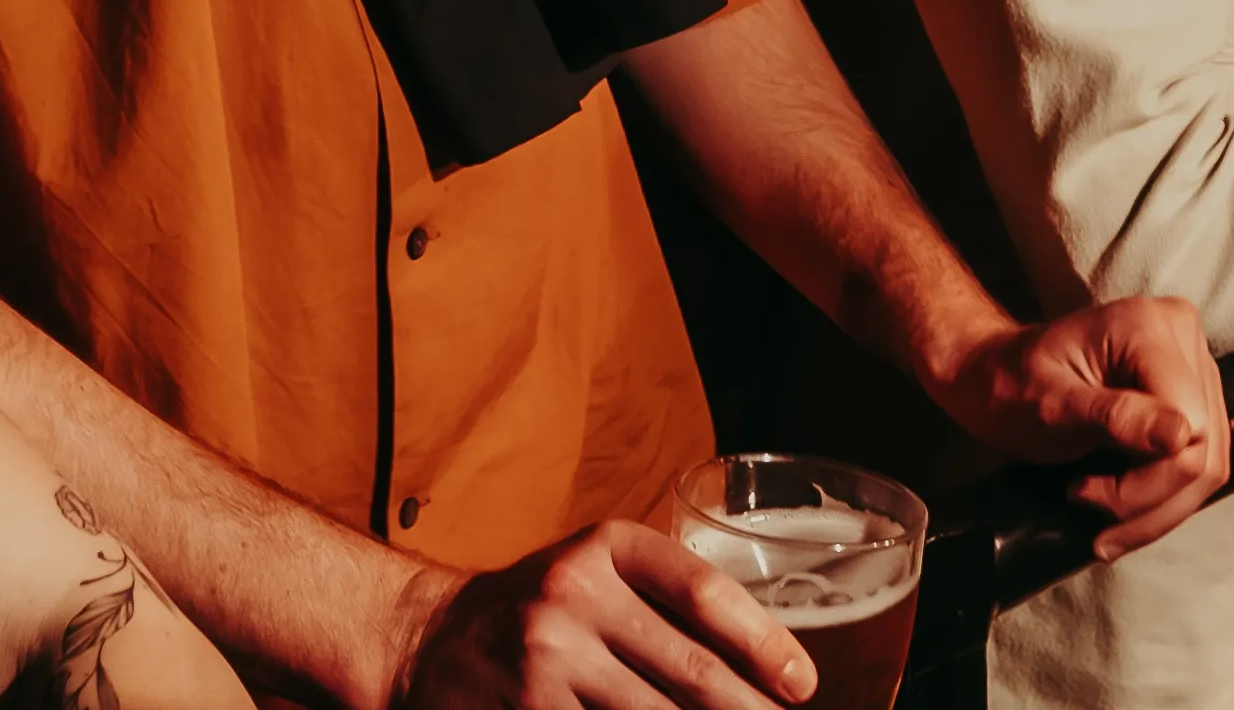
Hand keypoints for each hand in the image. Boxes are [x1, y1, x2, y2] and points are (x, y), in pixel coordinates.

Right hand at [398, 525, 826, 709]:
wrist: (430, 639)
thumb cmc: (543, 609)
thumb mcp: (598, 573)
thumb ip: (667, 601)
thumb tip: (769, 673)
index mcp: (606, 547)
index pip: (704, 593)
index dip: (764, 644)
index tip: (803, 686)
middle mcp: (573, 595)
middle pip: (692, 674)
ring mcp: (543, 660)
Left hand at [928, 295, 1229, 561]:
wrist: (997, 376)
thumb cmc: (1011, 385)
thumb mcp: (1050, 404)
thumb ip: (1115, 415)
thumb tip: (1180, 436)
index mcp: (1150, 326)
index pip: (1188, 426)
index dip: (1151, 480)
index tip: (1089, 496)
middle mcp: (1182, 335)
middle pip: (1203, 448)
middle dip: (1152, 503)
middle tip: (1094, 517)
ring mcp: (1192, 364)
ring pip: (1207, 462)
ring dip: (1157, 509)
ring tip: (1103, 520)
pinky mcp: (1190, 395)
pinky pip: (1197, 460)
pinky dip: (1161, 499)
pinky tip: (1121, 511)